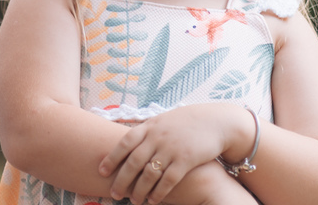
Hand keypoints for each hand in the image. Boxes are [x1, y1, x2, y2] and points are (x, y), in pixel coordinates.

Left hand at [99, 104, 244, 204]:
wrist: (216, 121)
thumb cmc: (186, 122)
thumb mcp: (163, 120)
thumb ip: (146, 130)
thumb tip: (126, 138)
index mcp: (150, 126)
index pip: (125, 142)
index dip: (111, 158)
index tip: (101, 171)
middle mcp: (158, 137)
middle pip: (134, 162)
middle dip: (122, 180)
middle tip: (114, 194)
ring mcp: (171, 148)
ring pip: (149, 174)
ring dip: (139, 190)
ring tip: (134, 201)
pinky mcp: (186, 160)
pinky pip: (168, 180)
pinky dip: (159, 192)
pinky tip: (153, 201)